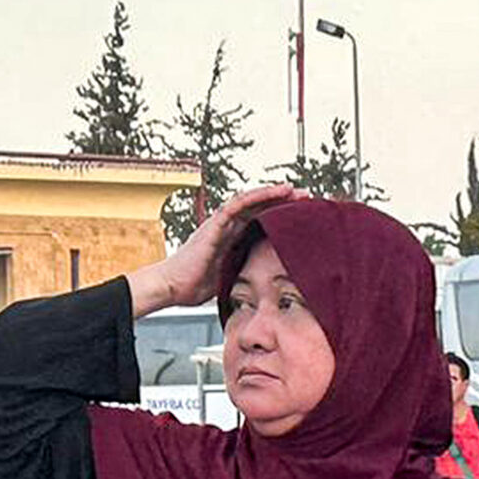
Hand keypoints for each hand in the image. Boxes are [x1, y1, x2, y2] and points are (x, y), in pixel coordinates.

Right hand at [128, 183, 301, 315]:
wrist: (172, 288)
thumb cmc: (193, 288)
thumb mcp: (229, 280)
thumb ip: (244, 275)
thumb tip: (265, 286)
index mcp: (231, 240)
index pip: (259, 222)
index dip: (280, 216)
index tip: (302, 215)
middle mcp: (226, 228)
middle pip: (258, 208)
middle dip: (282, 202)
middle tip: (306, 197)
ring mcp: (220, 224)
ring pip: (249, 202)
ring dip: (272, 194)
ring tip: (293, 190)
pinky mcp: (214, 226)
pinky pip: (236, 205)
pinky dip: (255, 197)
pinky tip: (272, 192)